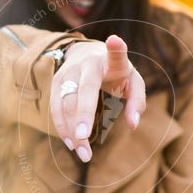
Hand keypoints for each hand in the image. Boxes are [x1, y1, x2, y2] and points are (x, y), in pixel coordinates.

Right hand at [49, 35, 145, 161]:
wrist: (87, 54)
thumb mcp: (133, 83)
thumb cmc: (117, 73)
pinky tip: (71, 143)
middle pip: (82, 90)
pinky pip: (56, 107)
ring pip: (65, 102)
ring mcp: (68, 72)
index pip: (115, 54)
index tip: (114, 40)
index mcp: (111, 61)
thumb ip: (137, 102)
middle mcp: (87, 63)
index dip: (115, 47)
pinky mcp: (56, 82)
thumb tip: (133, 125)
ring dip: (71, 129)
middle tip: (84, 139)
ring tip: (82, 152)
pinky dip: (62, 126)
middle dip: (81, 114)